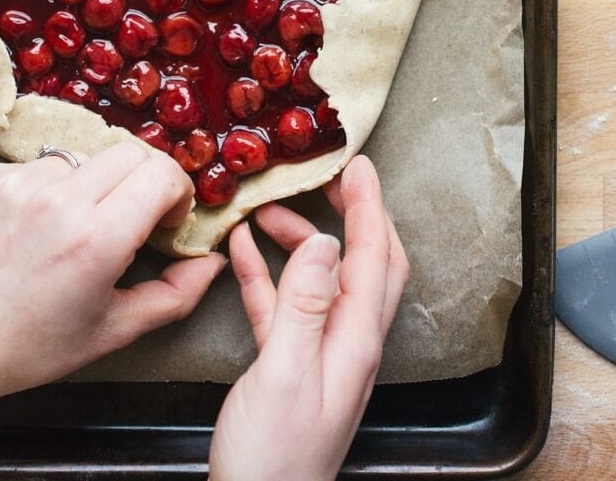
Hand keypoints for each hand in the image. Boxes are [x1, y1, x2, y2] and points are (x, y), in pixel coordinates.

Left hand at [0, 143, 225, 419]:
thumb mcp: (110, 330)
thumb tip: (212, 262)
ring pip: (89, 156)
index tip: (166, 218)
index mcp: (96, 239)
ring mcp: (21, 182)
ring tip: (78, 225)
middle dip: (146, 180)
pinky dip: (55, 187)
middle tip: (135, 216)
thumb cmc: (25, 346)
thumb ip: (174, 295)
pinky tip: (39, 224)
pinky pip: (45, 163)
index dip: (177, 191)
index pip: (162, 173)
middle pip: (133, 152)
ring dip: (98, 183)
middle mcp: (60, 200)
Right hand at [209, 156, 408, 480]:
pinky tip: (241, 252)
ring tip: (266, 212)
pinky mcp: (289, 365)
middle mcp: (348, 341)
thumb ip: (305, 306)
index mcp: (357, 340)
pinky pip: (284, 304)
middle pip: (364, 262)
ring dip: (300, 240)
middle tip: (327, 178)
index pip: (374, 256)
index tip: (358, 164)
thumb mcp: (286, 373)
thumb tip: (326, 242)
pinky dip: (267, 273)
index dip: (369, 206)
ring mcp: (320, 353)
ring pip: (322, 278)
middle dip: (352, 214)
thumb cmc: (273, 460)